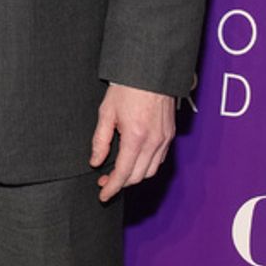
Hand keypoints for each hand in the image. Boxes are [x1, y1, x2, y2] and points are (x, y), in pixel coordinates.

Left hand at [90, 84, 175, 201]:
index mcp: (136, 137)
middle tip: (105, 181)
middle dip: (121, 183)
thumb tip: (96, 161)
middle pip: (138, 176)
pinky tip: (134, 161)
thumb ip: (100, 140)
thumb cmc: (127, 88)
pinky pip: (159, 159)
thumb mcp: (106, 113)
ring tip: (118, 172)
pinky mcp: (170, 134)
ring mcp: (165, 139)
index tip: (103, 195)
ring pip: (150, 171)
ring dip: (134, 176)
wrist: (151, 71)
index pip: (124, 173)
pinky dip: (146, 166)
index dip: (112, 188)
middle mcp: (154, 141)